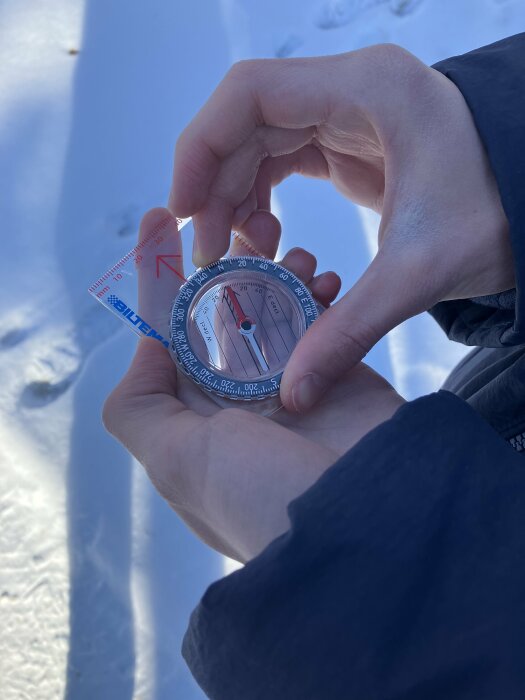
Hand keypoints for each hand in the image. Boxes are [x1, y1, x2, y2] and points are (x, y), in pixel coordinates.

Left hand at [103, 208, 404, 562]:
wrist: (363, 524)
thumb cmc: (257, 494)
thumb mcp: (174, 462)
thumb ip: (140, 404)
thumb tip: (147, 347)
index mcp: (195, 416)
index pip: (169, 336)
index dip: (159, 280)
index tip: (160, 222)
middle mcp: (239, 398)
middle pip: (225, 311)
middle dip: (230, 266)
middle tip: (250, 225)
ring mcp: (291, 383)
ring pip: (275, 308)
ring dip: (280, 273)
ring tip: (299, 255)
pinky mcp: (338, 372)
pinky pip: (321, 318)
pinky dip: (320, 291)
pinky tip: (325, 278)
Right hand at [169, 44, 513, 411]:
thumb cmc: (499, 212)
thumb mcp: (419, 270)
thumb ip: (348, 329)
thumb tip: (292, 395)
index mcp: (366, 91)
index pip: (249, 94)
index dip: (201, 148)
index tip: (182, 211)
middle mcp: (349, 90)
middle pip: (245, 122)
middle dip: (216, 187)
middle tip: (213, 256)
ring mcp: (347, 114)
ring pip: (259, 142)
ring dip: (236, 196)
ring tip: (246, 255)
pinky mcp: (349, 142)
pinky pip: (283, 160)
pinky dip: (263, 198)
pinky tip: (270, 241)